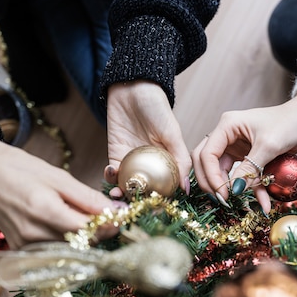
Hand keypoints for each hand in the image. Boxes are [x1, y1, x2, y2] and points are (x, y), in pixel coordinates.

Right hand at [0, 112, 119, 248]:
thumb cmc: (21, 169)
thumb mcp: (58, 176)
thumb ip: (87, 198)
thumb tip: (115, 211)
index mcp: (44, 211)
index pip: (89, 230)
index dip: (109, 225)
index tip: (120, 217)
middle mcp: (33, 233)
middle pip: (81, 244)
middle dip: (100, 233)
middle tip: (108, 217)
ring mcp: (24, 245)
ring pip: (69, 251)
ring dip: (84, 239)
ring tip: (87, 219)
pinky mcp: (20, 250)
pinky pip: (53, 252)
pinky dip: (67, 242)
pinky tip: (67, 227)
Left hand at [105, 80, 190, 195]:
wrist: (132, 87)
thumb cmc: (157, 107)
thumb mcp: (172, 133)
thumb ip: (180, 160)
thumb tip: (186, 188)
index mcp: (168, 161)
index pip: (167, 186)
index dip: (162, 200)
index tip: (157, 209)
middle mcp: (150, 165)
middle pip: (145, 189)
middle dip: (139, 201)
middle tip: (134, 206)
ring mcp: (132, 161)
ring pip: (127, 184)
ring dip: (122, 192)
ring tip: (119, 195)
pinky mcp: (115, 154)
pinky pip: (113, 172)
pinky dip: (110, 176)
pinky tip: (112, 172)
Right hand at [192, 90, 296, 212]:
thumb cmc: (289, 123)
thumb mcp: (269, 146)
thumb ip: (250, 168)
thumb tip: (234, 190)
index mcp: (227, 126)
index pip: (207, 153)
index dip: (211, 175)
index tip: (223, 194)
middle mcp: (227, 135)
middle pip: (206, 161)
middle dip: (211, 182)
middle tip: (221, 200)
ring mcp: (235, 146)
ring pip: (222, 171)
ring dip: (229, 188)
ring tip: (236, 204)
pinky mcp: (246, 156)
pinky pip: (241, 175)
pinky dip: (250, 189)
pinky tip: (262, 203)